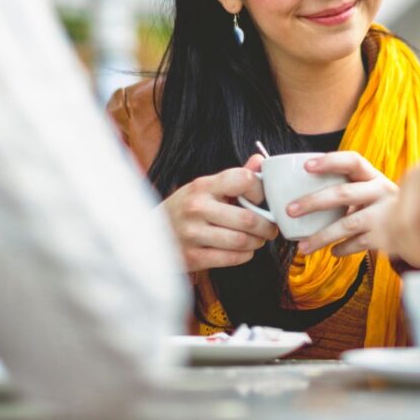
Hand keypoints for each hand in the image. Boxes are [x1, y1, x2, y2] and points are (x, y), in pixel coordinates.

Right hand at [158, 155, 277, 270]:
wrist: (150, 234)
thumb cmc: (186, 207)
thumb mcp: (205, 187)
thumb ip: (234, 176)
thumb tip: (260, 161)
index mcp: (203, 185)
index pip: (244, 179)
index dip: (260, 190)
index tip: (261, 200)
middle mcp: (197, 207)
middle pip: (248, 218)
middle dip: (267, 226)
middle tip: (269, 228)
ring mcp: (193, 233)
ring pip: (242, 240)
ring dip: (257, 242)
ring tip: (257, 239)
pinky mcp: (192, 256)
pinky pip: (232, 258)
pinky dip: (245, 255)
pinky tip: (243, 250)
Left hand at [288, 152, 397, 256]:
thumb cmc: (381, 203)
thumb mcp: (370, 188)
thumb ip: (347, 185)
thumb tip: (301, 186)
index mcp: (373, 175)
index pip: (352, 161)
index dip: (329, 162)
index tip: (306, 166)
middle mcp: (380, 191)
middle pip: (343, 194)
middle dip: (313, 202)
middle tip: (290, 210)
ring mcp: (384, 215)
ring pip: (348, 224)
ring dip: (322, 236)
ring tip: (302, 247)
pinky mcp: (386, 237)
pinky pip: (358, 244)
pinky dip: (342, 249)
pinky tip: (332, 252)